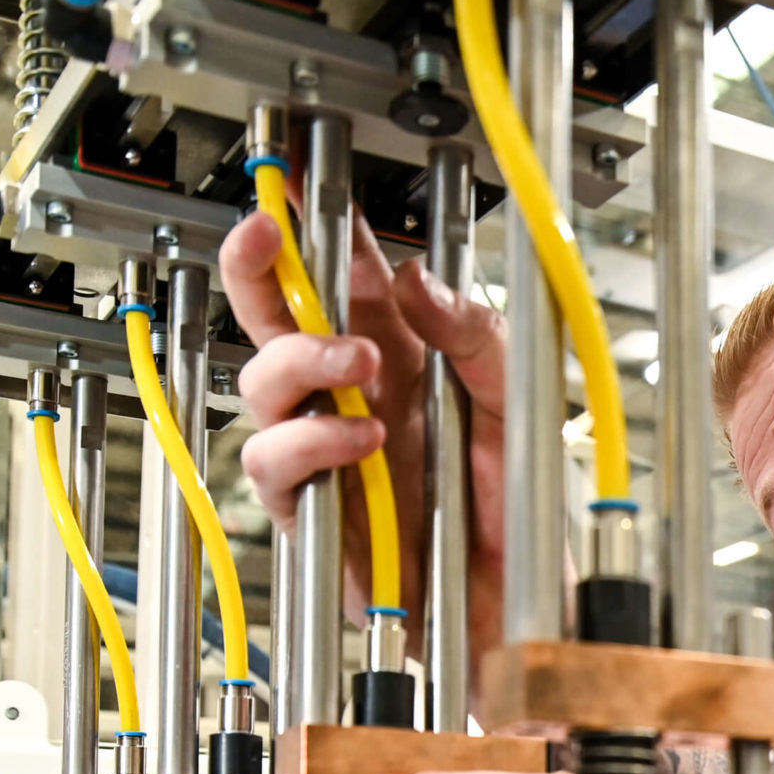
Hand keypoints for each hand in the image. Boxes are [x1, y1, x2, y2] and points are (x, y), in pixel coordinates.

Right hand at [218, 203, 507, 677]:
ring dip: (302, 361)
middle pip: (272, 316)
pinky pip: (275, 462)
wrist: (516, 597)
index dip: (306, 222)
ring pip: (259, 382)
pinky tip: (363, 440)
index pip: (340, 273)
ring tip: (363, 367)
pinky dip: (313, 443)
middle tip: (266, 234)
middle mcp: (352, 395)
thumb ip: (473, 334)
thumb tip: (418, 278)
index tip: (288, 176)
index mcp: (399, 354)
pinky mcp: (313, 509)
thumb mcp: (513, 399)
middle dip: (256, 267)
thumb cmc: (515, 504)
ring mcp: (326, 449)